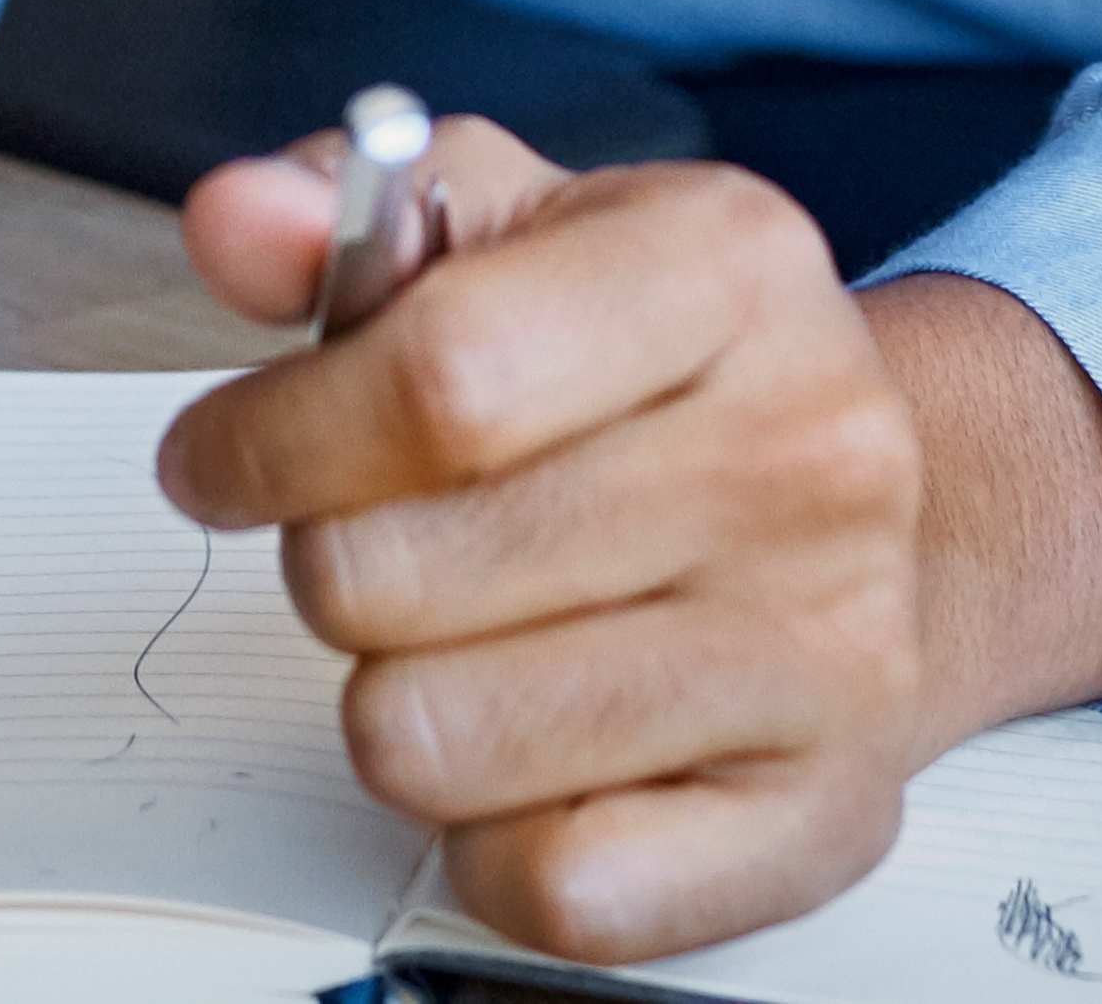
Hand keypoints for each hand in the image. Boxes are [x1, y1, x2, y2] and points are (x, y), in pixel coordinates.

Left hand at [156, 120, 929, 962]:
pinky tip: (538, 751)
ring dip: (399, 703)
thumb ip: (347, 216)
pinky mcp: (819, 818)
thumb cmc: (667, 381)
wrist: (881, 527)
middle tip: (391, 544)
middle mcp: (807, 453)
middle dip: (334, 566)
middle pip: (397, 571)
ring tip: (470, 642)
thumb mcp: (519, 234)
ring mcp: (826, 647)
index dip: (275, 434)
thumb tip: (238, 221)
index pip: (440, 377)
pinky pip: (547, 884)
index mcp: (730, 265)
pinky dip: (495, 838)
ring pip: (432, 740)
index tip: (220, 458)